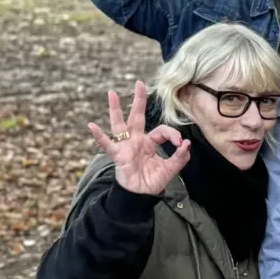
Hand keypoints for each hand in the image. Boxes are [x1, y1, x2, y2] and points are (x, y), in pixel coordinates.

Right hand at [88, 81, 190, 195]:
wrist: (141, 195)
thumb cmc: (153, 180)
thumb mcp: (171, 169)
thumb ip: (180, 157)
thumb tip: (187, 143)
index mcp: (150, 142)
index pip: (162, 130)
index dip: (173, 134)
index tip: (181, 143)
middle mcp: (136, 140)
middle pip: (137, 116)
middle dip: (139, 100)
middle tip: (140, 83)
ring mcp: (125, 146)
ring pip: (119, 124)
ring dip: (115, 109)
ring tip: (111, 93)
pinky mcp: (118, 155)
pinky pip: (107, 144)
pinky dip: (99, 136)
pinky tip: (92, 126)